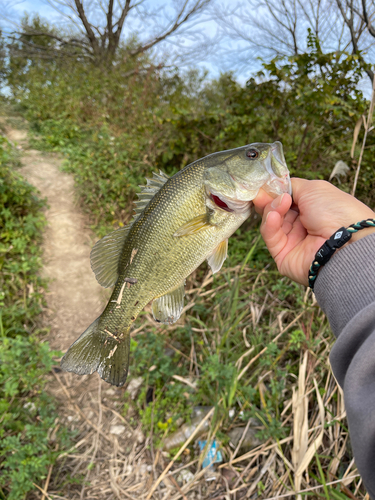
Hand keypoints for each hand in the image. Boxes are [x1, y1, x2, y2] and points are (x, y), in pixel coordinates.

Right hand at [252, 178, 374, 285]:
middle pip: (275, 210)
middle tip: (262, 194)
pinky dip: (270, 224)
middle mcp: (301, 225)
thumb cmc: (335, 212)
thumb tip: (275, 187)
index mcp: (311, 209)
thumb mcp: (313, 189)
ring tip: (280, 205)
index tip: (264, 186)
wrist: (344, 242)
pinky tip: (274, 216)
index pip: (285, 199)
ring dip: (271, 210)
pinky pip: (271, 237)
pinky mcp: (283, 255)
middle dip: (269, 200)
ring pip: (271, 222)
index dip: (274, 192)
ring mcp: (292, 240)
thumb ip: (291, 186)